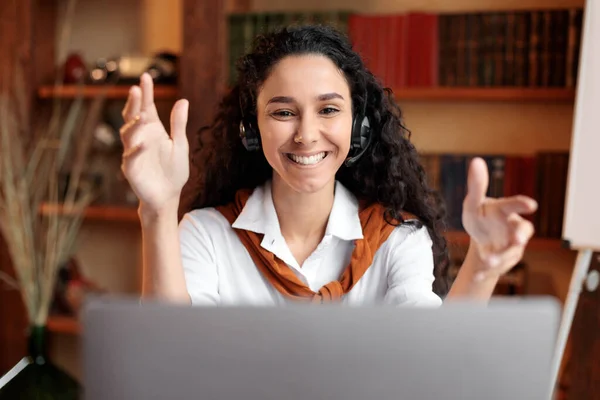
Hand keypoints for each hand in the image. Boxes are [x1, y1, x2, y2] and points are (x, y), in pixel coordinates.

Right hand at [120, 73, 189, 211]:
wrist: (168, 195)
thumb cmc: (173, 171)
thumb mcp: (180, 145)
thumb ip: (179, 124)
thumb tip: (183, 101)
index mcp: (153, 130)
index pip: (147, 108)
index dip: (146, 93)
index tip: (146, 76)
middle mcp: (141, 138)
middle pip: (134, 117)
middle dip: (135, 104)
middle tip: (137, 90)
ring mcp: (134, 152)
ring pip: (128, 135)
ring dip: (133, 125)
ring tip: (141, 116)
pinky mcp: (132, 168)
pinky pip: (130, 157)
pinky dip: (135, 150)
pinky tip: (143, 144)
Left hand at [461, 157, 537, 281]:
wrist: (481, 239)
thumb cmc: (481, 217)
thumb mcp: (473, 202)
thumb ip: (476, 185)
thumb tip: (476, 161)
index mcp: (504, 211)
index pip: (514, 205)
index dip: (522, 204)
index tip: (530, 204)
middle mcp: (512, 229)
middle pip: (522, 231)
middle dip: (520, 235)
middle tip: (518, 239)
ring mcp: (508, 246)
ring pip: (510, 252)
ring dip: (501, 256)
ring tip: (490, 260)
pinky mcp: (499, 262)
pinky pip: (492, 268)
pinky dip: (484, 272)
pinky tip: (476, 276)